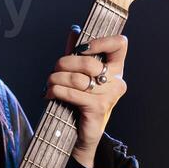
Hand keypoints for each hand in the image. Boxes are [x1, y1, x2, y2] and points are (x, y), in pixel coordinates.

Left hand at [46, 31, 127, 167]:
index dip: (101, 41)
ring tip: (48, 84)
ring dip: (56, 79)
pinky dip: (56, 91)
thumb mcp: (79, 76)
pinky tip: (49, 94)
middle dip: (64, 63)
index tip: (83, 48)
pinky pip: (72, 93)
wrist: (80, 137)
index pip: (120, 44)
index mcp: (116, 69)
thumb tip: (74, 30)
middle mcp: (117, 81)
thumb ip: (78, 53)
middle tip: (54, 71)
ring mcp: (109, 96)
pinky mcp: (98, 108)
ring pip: (77, 78)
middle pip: (89, 61)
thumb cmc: (79, 104)